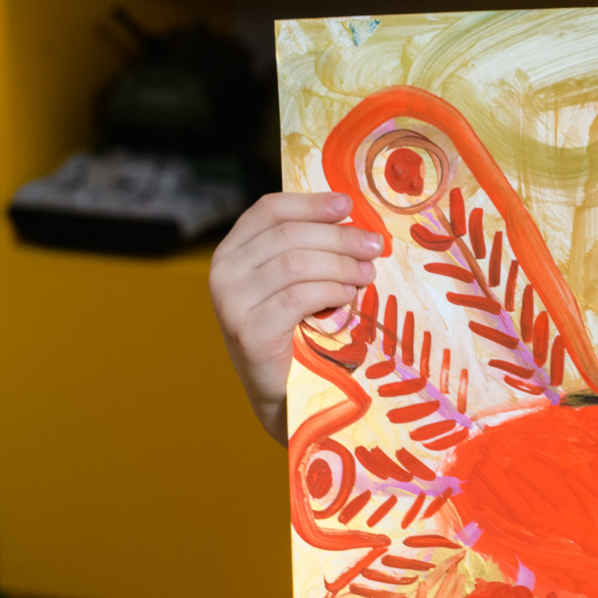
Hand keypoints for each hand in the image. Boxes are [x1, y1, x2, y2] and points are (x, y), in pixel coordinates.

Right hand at [208, 191, 382, 440]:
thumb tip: (351, 214)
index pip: (268, 210)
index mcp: (232, 251)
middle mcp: (223, 273)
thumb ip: (309, 246)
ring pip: (295, 263)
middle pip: (289, 235)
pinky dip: (331, 292)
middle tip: (374, 245)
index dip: (310, 203)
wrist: (283, 394)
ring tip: (367, 274)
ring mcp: (231, 303)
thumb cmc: (295, 329)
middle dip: (339, 237)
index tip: (348, 204)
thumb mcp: (295, 279)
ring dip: (341, 265)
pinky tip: (348, 297)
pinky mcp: (247, 332)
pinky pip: (298, 297)